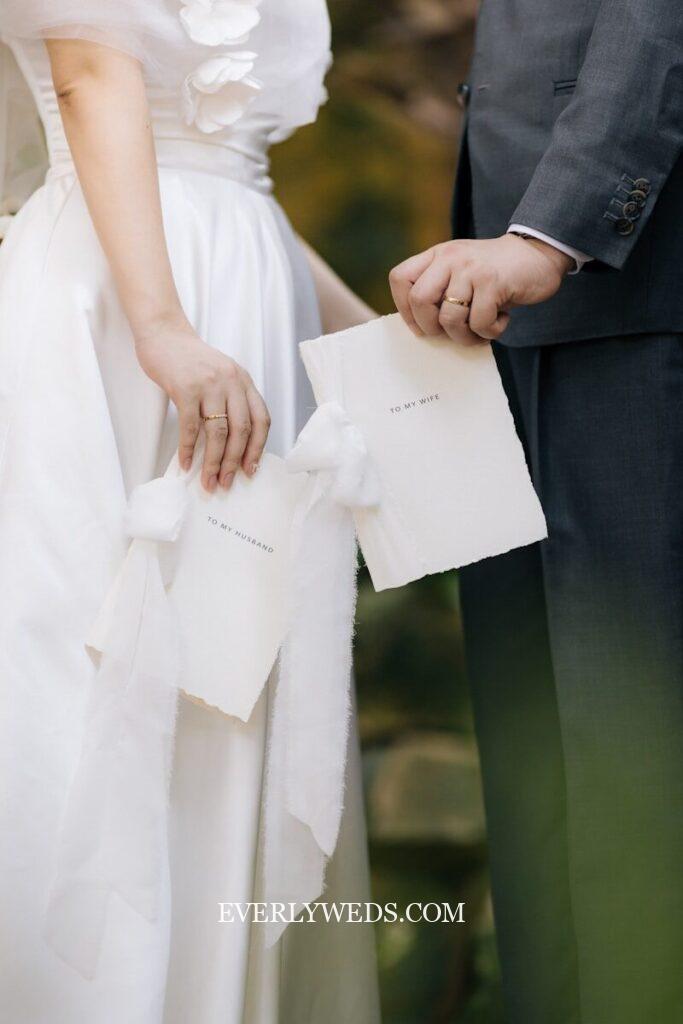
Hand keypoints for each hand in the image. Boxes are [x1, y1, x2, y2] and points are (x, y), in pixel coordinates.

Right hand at [135, 318, 270, 492]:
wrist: (164, 334)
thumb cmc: (191, 360)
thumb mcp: (221, 375)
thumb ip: (231, 401)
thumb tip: (233, 445)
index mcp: (244, 381)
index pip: (261, 420)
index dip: (258, 448)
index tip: (251, 470)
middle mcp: (231, 382)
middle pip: (241, 430)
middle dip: (235, 462)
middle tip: (226, 483)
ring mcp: (209, 384)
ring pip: (218, 432)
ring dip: (213, 462)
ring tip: (208, 481)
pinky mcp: (185, 388)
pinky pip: (191, 426)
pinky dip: (189, 449)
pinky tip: (186, 463)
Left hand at [389, 234, 572, 343]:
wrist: (538, 254)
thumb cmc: (496, 274)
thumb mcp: (460, 271)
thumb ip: (440, 290)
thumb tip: (421, 329)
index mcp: (437, 255)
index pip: (400, 278)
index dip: (405, 309)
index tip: (422, 326)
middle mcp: (449, 257)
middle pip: (419, 301)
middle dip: (432, 328)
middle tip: (451, 332)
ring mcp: (470, 268)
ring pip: (450, 318)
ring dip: (465, 336)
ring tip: (480, 331)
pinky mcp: (492, 282)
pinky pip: (479, 322)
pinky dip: (490, 332)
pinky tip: (501, 320)